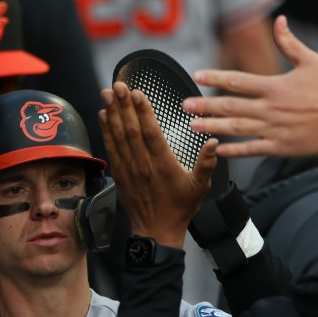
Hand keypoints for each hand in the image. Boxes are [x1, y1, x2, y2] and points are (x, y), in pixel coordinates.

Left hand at [99, 82, 216, 248]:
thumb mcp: (199, 187)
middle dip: (123, 106)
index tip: (137, 94)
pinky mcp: (120, 175)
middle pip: (130, 130)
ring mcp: (129, 170)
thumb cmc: (179, 208)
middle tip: (117, 85)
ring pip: (118, 137)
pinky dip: (106, 132)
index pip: (150, 133)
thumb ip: (206, 163)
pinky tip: (103, 117)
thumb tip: (214, 142)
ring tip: (107, 94)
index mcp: (163, 165)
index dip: (143, 112)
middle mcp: (143, 165)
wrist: (157, 231)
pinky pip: (111, 149)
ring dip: (111, 114)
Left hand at [182, 15, 317, 157]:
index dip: (215, 77)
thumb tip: (279, 21)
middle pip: (231, 106)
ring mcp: (275, 129)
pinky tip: (217, 149)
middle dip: (205, 105)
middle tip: (185, 106)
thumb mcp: (310, 60)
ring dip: (213, 126)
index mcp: (275, 86)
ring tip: (193, 126)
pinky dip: (234, 151)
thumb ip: (289, 43)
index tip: (197, 75)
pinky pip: (253, 150)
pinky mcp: (281, 147)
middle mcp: (271, 108)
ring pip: (237, 128)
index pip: (238, 80)